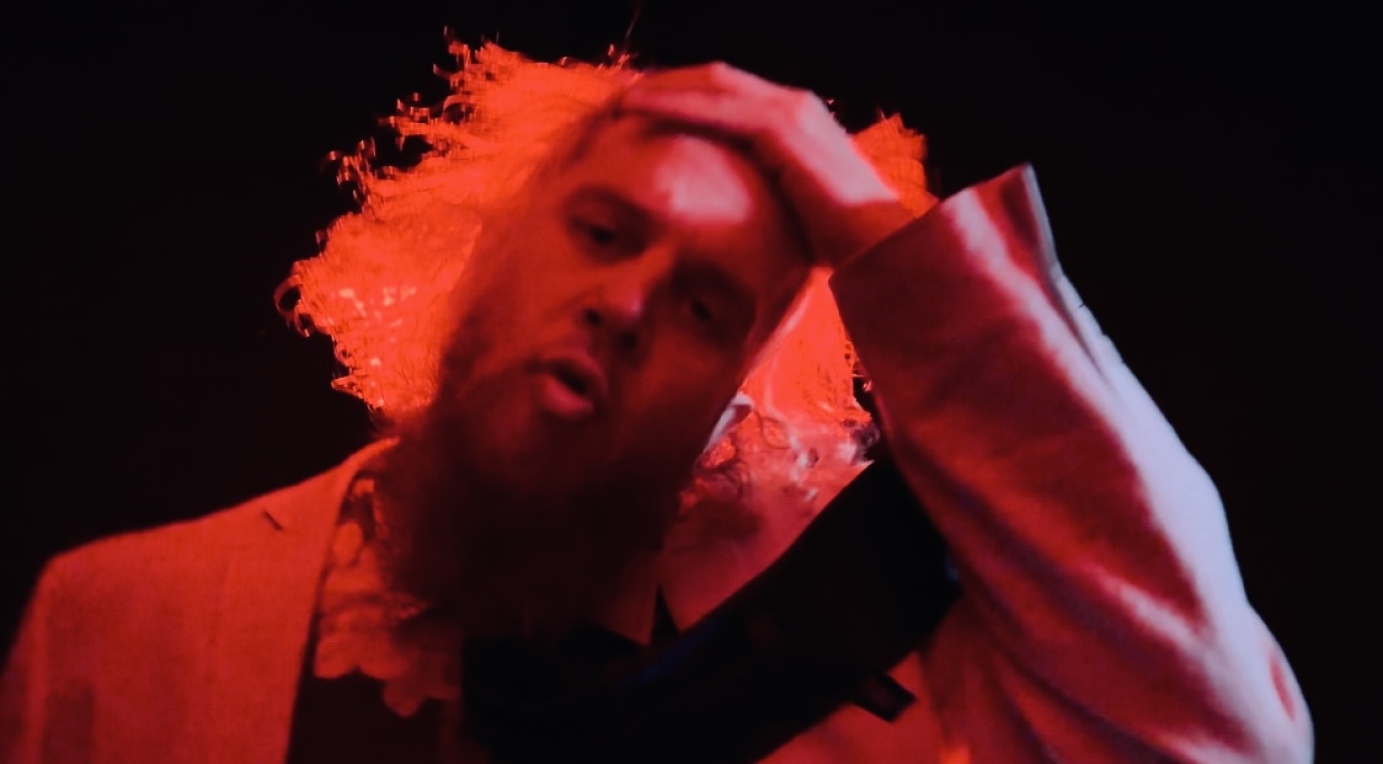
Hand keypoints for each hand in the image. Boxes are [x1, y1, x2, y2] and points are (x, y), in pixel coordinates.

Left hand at [618, 62, 914, 267]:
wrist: (882, 249)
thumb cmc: (841, 244)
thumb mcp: (792, 211)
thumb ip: (766, 200)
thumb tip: (736, 222)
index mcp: (795, 122)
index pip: (728, 96)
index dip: (682, 97)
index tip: (640, 112)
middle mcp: (793, 105)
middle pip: (714, 80)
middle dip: (665, 83)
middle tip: (618, 97)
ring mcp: (790, 111)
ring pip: (710, 84)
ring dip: (660, 87)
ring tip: (617, 98)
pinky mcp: (781, 128)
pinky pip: (716, 108)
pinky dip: (673, 104)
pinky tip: (636, 109)